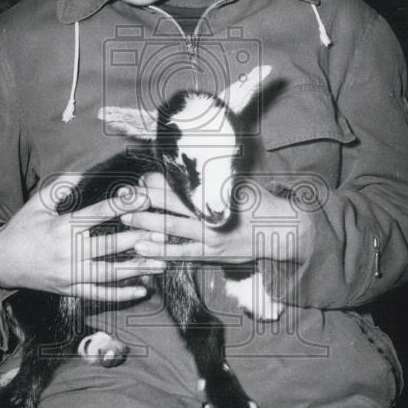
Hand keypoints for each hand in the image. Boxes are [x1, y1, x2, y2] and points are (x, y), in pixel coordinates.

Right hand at [0, 174, 166, 300]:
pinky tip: (142, 289)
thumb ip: (60, 188)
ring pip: (108, 273)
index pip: (97, 213)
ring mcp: (69, 274)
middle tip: (162, 233)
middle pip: (109, 245)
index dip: (122, 205)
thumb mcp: (37, 204)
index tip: (142, 197)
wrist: (0, 262)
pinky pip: (98, 294)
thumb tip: (83, 171)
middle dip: (137, 239)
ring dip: (137, 268)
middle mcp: (67, 252)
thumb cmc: (21, 229)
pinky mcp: (69, 289)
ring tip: (162, 262)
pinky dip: (121, 294)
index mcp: (61, 227)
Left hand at [122, 173, 308, 263]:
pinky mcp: (210, 255)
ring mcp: (210, 238)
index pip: (183, 187)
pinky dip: (161, 252)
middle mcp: (211, 216)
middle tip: (125, 197)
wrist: (283, 232)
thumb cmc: (260, 203)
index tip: (143, 178)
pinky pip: (181, 255)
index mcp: (217, 196)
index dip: (160, 182)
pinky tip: (142, 250)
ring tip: (125, 221)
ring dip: (147, 225)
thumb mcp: (243, 183)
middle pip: (172, 206)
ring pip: (172, 230)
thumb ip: (220, 174)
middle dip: (146, 201)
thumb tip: (203, 152)